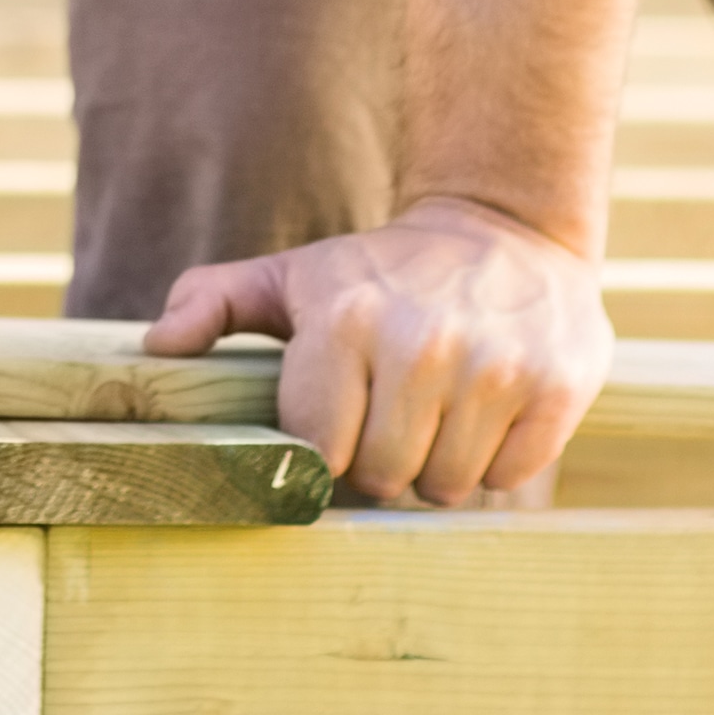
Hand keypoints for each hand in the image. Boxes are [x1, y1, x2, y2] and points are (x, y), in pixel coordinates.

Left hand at [143, 194, 612, 509]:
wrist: (507, 229)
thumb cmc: (383, 269)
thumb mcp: (293, 274)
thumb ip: (213, 302)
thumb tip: (155, 348)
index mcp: (346, 319)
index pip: (317, 452)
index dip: (323, 452)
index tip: (336, 428)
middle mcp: (422, 344)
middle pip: (383, 477)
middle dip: (382, 462)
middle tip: (394, 418)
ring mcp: (496, 367)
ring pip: (447, 485)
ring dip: (439, 465)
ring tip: (440, 412)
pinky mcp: (558, 386)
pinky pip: (510, 476)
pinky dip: (498, 460)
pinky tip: (489, 411)